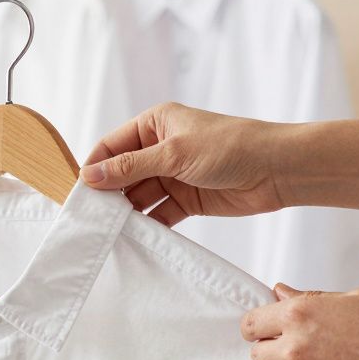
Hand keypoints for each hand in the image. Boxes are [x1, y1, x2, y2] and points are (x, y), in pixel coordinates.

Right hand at [82, 103, 288, 225]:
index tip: (80, 193)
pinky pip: (159, 212)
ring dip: (127, 211)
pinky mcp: (188, 199)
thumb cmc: (230, 147)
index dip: (95, 167)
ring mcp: (174, 175)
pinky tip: (136, 235)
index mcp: (155, 124)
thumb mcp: (174, 154)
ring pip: (139, 195)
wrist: (278, 170)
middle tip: (92, 217)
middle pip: (122, 173)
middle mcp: (161, 148)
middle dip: (108, 193)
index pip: (112, 145)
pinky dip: (148, 223)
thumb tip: (90, 175)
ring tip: (111, 230)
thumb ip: (130, 167)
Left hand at [241, 285, 358, 359]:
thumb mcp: (353, 298)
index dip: (260, 326)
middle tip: (301, 349)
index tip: (270, 330)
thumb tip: (279, 293)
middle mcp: (294, 349)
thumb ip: (309, 299)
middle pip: (257, 355)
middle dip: (273, 350)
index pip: (250, 325)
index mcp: (298, 314)